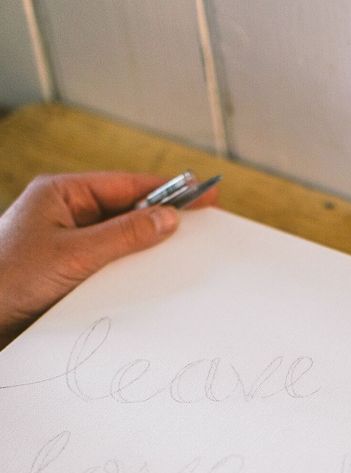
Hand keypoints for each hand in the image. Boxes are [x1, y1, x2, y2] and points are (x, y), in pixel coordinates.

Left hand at [0, 171, 217, 348]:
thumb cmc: (9, 279)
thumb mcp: (75, 254)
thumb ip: (125, 235)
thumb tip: (168, 218)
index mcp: (61, 194)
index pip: (126, 185)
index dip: (167, 189)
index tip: (200, 191)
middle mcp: (65, 213)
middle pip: (127, 209)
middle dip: (162, 216)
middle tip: (201, 220)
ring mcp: (68, 241)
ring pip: (121, 237)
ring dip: (147, 244)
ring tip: (181, 250)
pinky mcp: (71, 268)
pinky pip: (112, 260)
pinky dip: (132, 265)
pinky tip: (151, 274)